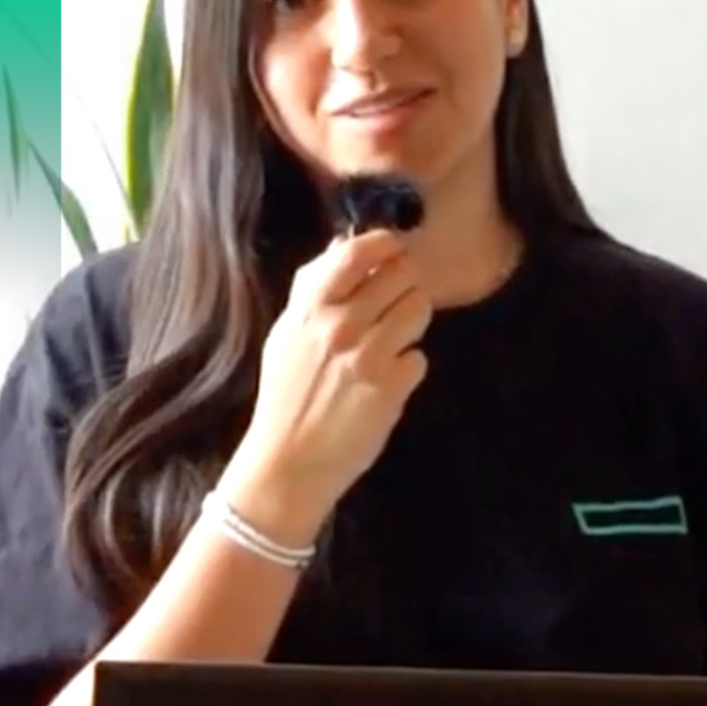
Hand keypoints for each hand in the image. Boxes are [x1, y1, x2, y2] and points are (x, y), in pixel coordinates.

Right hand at [229, 227, 431, 531]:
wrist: (289, 461)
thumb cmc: (286, 396)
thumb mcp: (287, 335)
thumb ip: (314, 291)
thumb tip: (344, 246)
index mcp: (311, 308)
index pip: (358, 252)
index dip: (384, 244)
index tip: (392, 251)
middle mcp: (342, 326)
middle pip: (402, 275)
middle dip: (404, 285)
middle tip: (393, 304)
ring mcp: (369, 356)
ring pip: (419, 308)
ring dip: (411, 322)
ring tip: (392, 340)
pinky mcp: (392, 388)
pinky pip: (419, 357)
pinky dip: (408, 367)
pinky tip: (386, 381)